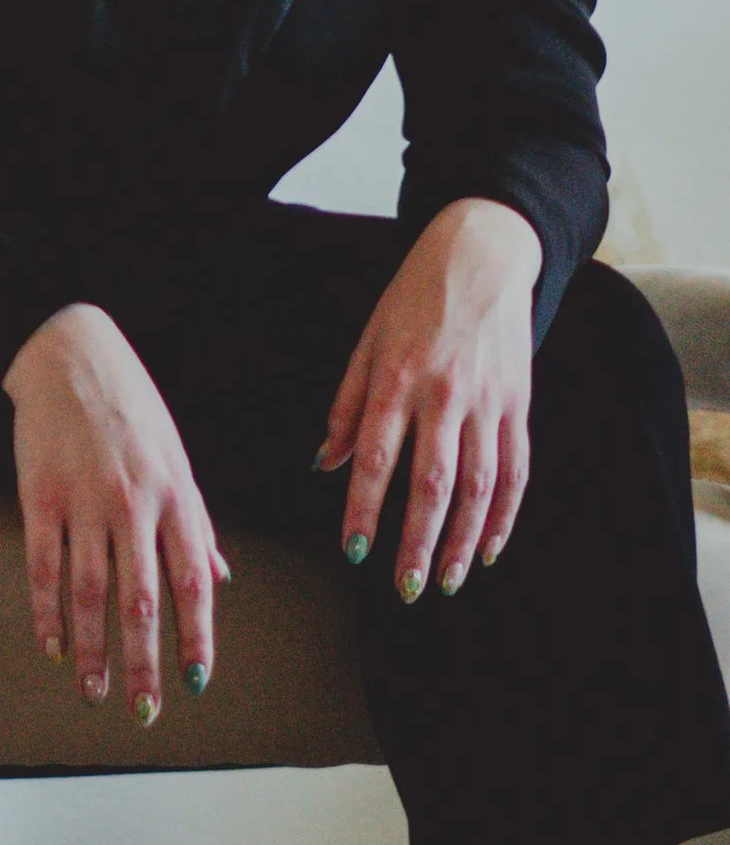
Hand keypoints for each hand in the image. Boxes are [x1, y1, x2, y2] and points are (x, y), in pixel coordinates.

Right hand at [3, 302, 227, 722]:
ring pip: (90, 594)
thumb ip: (196, 521)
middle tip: (146, 708)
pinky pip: (44, 567)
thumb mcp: (176, 456)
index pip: (191, 581)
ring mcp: (84, 500)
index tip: (196, 680)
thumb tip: (219, 576)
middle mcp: (132, 503)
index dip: (196, 636)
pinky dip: (47, 613)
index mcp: (175, 494)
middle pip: (140, 600)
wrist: (68, 350)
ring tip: (96, 689)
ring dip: (93, 650)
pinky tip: (52, 645)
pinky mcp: (39, 495)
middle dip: (145, 662)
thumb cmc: (130, 404)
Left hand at [318, 199, 540, 599]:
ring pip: (479, 485)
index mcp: (397, 377)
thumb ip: (348, 404)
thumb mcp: (368, 340)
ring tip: (448, 580)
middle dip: (419, 542)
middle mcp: (444, 393)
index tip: (355, 551)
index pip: (377, 456)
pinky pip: (516, 470)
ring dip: (464, 540)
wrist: (481, 256)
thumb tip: (327, 461)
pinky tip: (490, 547)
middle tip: (407, 587)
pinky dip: (505, 514)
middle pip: (432, 483)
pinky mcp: (518, 403)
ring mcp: (487, 401)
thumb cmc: (412, 299)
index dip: (365, 508)